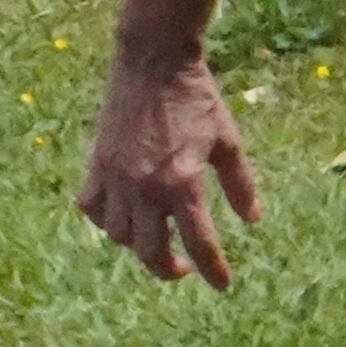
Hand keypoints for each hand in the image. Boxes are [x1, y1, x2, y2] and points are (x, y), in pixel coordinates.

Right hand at [77, 53, 260, 288]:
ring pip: (119, 236)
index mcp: (183, 182)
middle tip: (184, 268)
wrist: (154, 62)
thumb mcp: (228, 139)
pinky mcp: (97, 164)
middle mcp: (146, 187)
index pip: (199, 242)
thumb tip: (253, 220)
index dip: (213, 269)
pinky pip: (92, 208)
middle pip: (152, 252)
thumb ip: (241, 183)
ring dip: (139, 246)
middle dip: (170, 269)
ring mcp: (117, 177)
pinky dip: (105, 220)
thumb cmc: (196, 98)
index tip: (222, 284)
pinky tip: (122, 217)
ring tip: (156, 238)